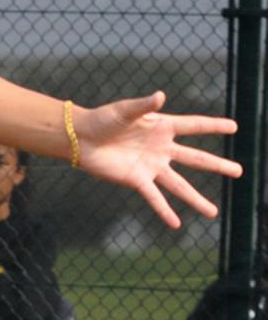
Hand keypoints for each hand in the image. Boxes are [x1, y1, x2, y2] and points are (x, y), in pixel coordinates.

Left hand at [74, 91, 242, 228]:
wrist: (81, 138)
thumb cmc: (103, 119)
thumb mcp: (125, 110)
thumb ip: (144, 105)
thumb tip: (161, 96)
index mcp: (162, 126)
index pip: (194, 125)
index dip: (214, 126)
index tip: (234, 127)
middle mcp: (161, 148)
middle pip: (196, 158)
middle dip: (217, 165)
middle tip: (239, 171)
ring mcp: (151, 166)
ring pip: (179, 185)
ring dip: (195, 199)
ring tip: (212, 213)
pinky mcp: (136, 180)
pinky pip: (154, 197)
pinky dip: (164, 210)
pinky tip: (176, 224)